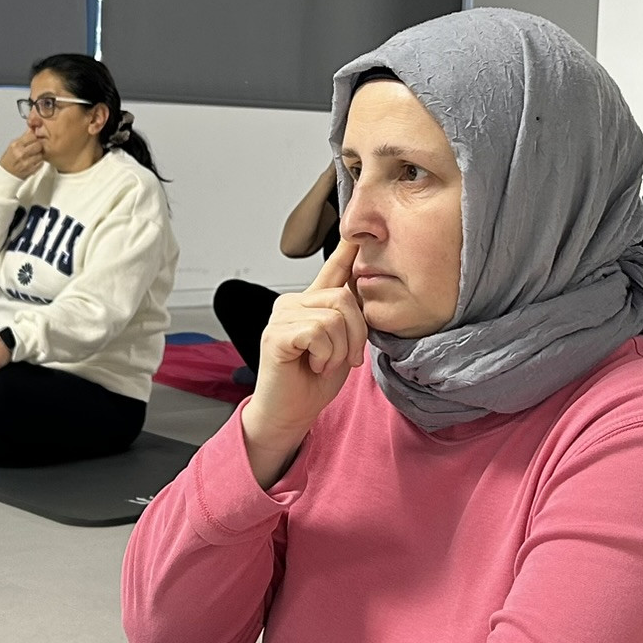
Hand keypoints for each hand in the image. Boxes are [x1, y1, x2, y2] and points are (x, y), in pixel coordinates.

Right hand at [0, 131, 45, 178]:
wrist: (6, 173)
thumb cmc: (10, 159)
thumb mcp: (14, 145)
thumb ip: (24, 136)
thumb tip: (33, 127)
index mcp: (16, 145)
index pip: (32, 136)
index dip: (35, 137)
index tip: (34, 140)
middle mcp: (20, 153)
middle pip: (38, 144)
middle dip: (38, 146)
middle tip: (35, 148)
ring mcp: (26, 162)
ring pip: (41, 154)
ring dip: (39, 155)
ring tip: (34, 156)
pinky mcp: (30, 170)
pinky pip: (41, 163)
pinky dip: (39, 162)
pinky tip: (34, 162)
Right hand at [241, 241, 366, 486]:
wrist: (290, 414)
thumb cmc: (313, 381)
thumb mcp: (342, 344)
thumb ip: (349, 318)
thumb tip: (366, 289)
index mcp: (310, 302)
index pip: (333, 268)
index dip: (347, 248)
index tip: (358, 228)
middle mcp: (293, 302)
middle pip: (344, 297)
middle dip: (355, 334)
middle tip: (344, 359)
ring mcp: (281, 316)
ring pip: (334, 317)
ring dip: (339, 349)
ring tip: (324, 363)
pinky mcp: (276, 333)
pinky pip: (319, 332)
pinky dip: (324, 355)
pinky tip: (311, 365)